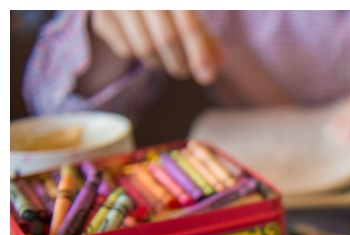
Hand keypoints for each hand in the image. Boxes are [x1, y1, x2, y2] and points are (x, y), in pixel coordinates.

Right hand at [89, 10, 222, 84]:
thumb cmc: (165, 6)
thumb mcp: (185, 12)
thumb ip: (203, 39)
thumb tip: (212, 71)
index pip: (188, 26)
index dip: (199, 53)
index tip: (206, 76)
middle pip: (166, 39)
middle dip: (179, 62)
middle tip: (184, 70)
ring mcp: (116, 4)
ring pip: (144, 48)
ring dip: (159, 62)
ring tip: (164, 56)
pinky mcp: (101, 16)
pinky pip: (125, 50)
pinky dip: (139, 54)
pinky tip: (142, 42)